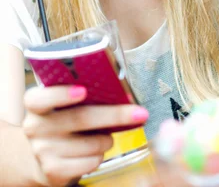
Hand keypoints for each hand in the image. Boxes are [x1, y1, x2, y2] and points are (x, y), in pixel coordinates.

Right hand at [23, 85, 148, 186]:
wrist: (38, 155)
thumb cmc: (61, 120)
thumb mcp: (62, 104)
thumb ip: (81, 94)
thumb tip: (120, 94)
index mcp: (36, 103)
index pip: (42, 97)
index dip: (62, 94)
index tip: (83, 91)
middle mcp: (35, 126)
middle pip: (80, 118)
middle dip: (114, 115)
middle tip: (139, 113)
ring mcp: (42, 150)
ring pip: (90, 143)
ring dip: (107, 139)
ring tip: (105, 136)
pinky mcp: (53, 170)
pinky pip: (90, 161)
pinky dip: (100, 155)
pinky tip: (94, 151)